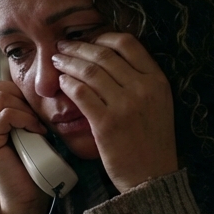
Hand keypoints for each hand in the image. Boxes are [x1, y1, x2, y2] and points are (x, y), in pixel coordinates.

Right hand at [0, 48, 50, 213]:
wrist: (30, 199)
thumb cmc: (37, 168)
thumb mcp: (36, 133)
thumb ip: (31, 114)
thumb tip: (43, 91)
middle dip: (19, 92)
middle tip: (36, 115)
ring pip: (0, 97)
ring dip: (25, 109)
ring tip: (38, 128)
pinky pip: (4, 114)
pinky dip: (23, 119)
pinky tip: (35, 132)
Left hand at [52, 33, 179, 191]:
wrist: (151, 177)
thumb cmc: (151, 141)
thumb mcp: (158, 104)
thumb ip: (140, 79)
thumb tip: (108, 56)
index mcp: (157, 80)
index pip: (127, 43)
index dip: (102, 36)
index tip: (88, 38)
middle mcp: (143, 88)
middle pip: (103, 54)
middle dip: (78, 46)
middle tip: (62, 45)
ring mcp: (125, 105)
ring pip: (89, 71)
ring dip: (68, 62)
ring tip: (56, 61)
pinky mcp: (106, 123)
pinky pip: (80, 93)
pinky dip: (67, 84)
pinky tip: (61, 82)